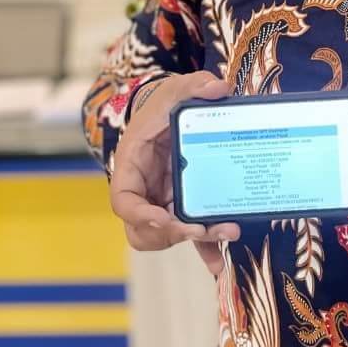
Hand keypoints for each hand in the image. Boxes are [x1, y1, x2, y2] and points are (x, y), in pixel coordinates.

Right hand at [110, 70, 239, 270]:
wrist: (170, 113)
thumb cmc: (163, 103)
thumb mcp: (175, 89)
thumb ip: (194, 85)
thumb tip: (219, 87)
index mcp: (132, 164)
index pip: (124, 200)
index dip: (140, 215)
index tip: (164, 218)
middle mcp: (144, 189)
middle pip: (144, 229)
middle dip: (170, 234)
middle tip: (198, 229)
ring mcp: (162, 201)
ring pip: (167, 236)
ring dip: (193, 242)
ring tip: (223, 233)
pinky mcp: (182, 206)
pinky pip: (189, 234)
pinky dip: (204, 249)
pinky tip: (220, 262)